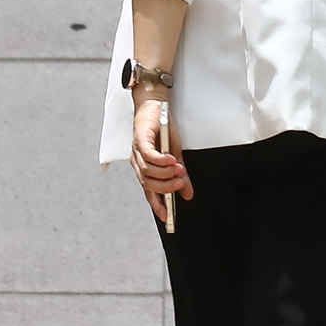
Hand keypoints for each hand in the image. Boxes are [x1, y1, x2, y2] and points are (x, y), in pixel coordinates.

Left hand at [129, 96, 192, 224]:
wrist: (156, 108)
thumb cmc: (163, 133)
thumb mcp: (175, 157)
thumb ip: (180, 176)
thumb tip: (188, 194)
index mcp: (145, 169)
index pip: (149, 192)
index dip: (157, 205)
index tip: (167, 217)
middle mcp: (138, 163)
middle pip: (148, 184)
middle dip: (165, 187)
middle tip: (180, 183)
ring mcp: (137, 152)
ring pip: (148, 172)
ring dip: (165, 173)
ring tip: (179, 170)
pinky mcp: (140, 140)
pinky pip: (149, 156)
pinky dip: (161, 160)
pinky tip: (171, 160)